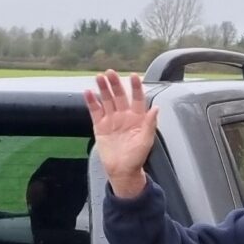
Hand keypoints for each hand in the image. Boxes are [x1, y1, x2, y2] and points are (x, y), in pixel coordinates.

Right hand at [84, 71, 156, 198]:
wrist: (122, 171)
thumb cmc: (136, 157)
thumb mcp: (146, 141)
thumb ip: (150, 124)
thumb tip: (156, 108)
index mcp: (137, 118)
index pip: (137, 98)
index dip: (135, 87)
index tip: (134, 76)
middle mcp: (124, 116)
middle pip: (119, 96)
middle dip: (115, 84)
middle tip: (111, 73)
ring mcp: (111, 120)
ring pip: (106, 100)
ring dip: (103, 89)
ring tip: (99, 78)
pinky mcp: (100, 126)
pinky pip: (95, 111)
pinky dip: (91, 102)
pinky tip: (88, 93)